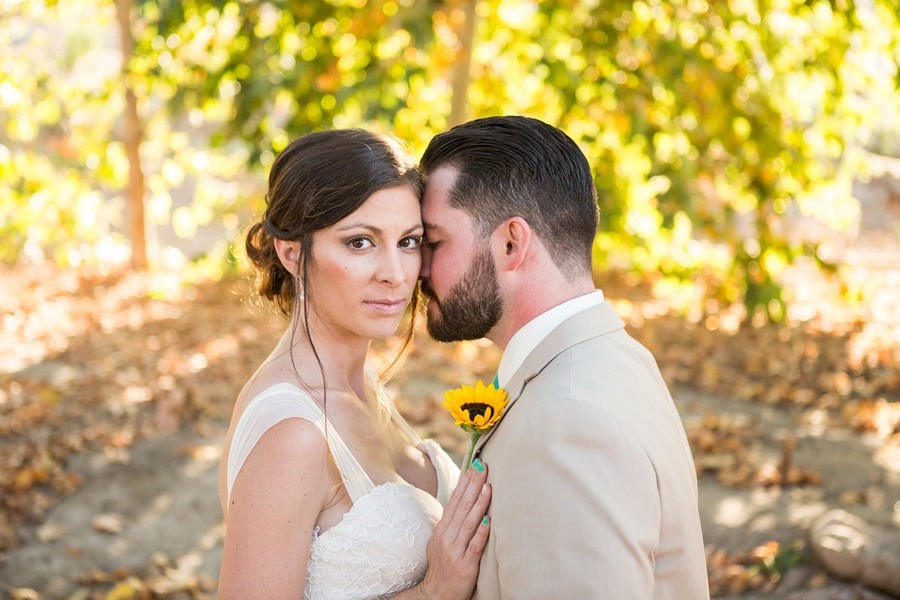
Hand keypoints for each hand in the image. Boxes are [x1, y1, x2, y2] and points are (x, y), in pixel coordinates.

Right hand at [417, 459, 491, 599]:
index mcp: (442, 528)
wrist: (436, 595)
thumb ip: (453, 521)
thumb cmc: (443, 565)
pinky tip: (488, 521)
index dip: (465, 482)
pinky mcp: (465, 565)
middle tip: (484, 466)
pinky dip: (481, 533)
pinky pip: (474, 546)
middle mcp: (447, 536)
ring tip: (488, 487)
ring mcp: (455, 551)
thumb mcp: (443, 540)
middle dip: (473, 484)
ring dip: (479, 503)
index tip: (475, 464)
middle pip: (462, 506)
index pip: (455, 500)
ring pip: (468, 522)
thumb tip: (466, 499)